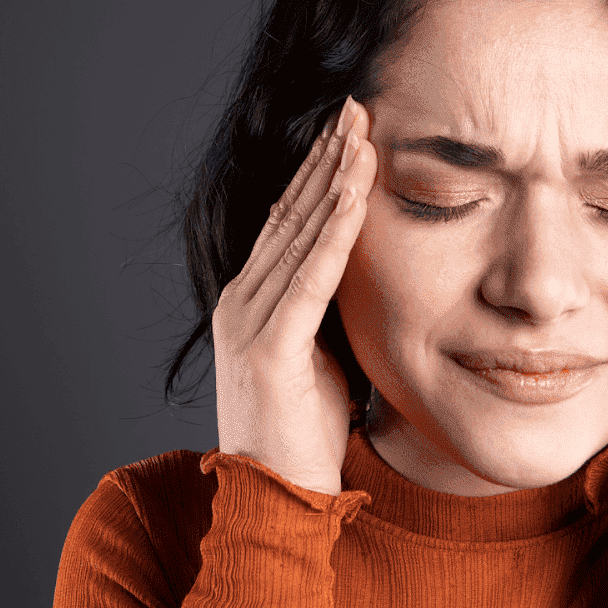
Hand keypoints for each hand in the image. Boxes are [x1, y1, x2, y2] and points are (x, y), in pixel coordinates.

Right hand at [213, 97, 376, 494]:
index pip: (287, 222)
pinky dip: (336, 228)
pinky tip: (356, 191)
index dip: (317, 174)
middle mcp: (242, 301)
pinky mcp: (268, 345)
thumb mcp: (320, 359)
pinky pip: (311, 273)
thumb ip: (329, 315)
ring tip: (362, 132)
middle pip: (290, 213)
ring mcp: (249, 321)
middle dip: (325, 158)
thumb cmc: (304, 437)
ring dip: (335, 179)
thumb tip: (365, 282)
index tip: (348, 131)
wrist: (275, 500)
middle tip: (356, 107)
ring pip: (300, 233)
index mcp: (252, 303)